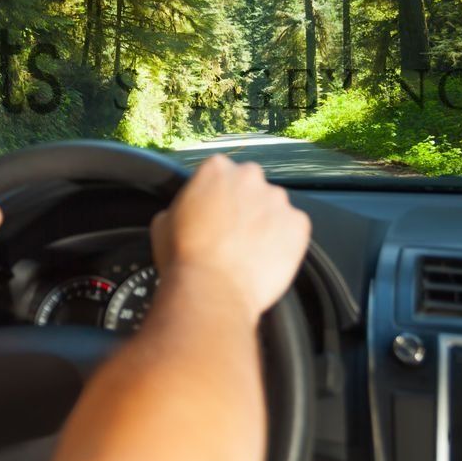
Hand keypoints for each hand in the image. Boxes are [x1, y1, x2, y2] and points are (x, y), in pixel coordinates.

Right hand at [151, 155, 310, 322]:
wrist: (212, 291)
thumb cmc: (185, 259)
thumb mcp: (163, 222)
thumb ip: (181, 205)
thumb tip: (186, 211)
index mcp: (216, 169)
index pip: (220, 171)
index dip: (216, 195)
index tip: (214, 212)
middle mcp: (250, 177)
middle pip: (250, 185)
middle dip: (244, 204)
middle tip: (231, 232)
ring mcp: (277, 200)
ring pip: (273, 207)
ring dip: (265, 222)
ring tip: (249, 250)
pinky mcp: (298, 224)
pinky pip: (294, 227)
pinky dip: (284, 240)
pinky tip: (265, 258)